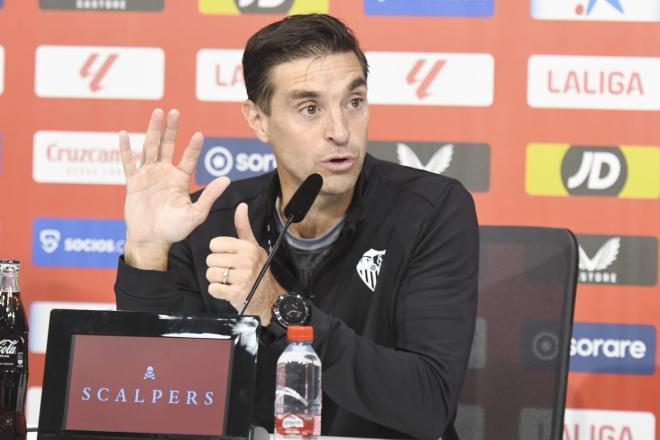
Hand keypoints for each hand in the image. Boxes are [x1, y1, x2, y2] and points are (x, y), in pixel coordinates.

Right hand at [119, 109, 229, 269]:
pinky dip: (125, 149)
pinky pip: (128, 163)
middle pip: (168, 145)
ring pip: (150, 148)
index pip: (189, 158)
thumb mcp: (196, 213)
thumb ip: (210, 195)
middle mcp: (164, 173)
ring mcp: (148, 175)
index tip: (200, 134)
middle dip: (172, 129)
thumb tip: (227, 179)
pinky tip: (123, 134)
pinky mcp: (133, 182)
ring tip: (157, 113)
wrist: (152, 240)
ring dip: (153, 130)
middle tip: (175, 111)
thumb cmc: (175, 229)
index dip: (193, 147)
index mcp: (180, 179)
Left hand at [206, 203, 281, 324]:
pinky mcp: (236, 293)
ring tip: (228, 280)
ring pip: (211, 274)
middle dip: (216, 266)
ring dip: (216, 279)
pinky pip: (213, 289)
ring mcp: (242, 278)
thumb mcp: (252, 246)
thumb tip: (241, 206)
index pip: (215, 244)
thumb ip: (243, 227)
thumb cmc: (256, 269)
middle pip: (211, 259)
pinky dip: (217, 291)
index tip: (228, 257)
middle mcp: (246, 261)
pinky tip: (226, 289)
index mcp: (248, 248)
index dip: (218, 251)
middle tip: (229, 271)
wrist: (267, 296)